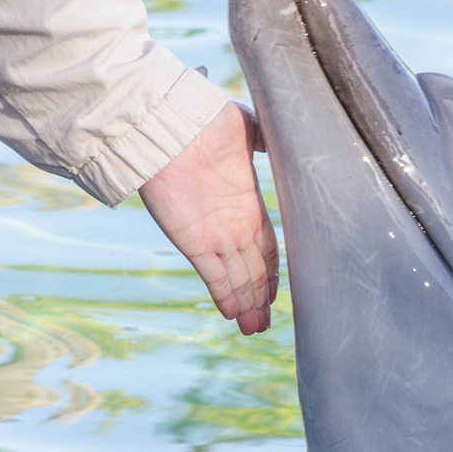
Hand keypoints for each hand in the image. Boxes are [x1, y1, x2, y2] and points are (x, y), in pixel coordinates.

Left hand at [139, 102, 278, 334]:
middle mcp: (231, 225)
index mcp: (246, 204)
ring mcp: (213, 235)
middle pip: (251, 270)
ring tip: (253, 328)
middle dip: (258, 298)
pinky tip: (233, 314)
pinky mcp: (194, 242)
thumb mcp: (247, 128)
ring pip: (236, 279)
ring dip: (246, 305)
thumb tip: (278, 135)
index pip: (264, 245)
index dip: (270, 269)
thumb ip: (265, 139)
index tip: (273, 289)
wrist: (174, 125)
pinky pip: (214, 276)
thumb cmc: (209, 123)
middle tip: (263, 323)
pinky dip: (224, 295)